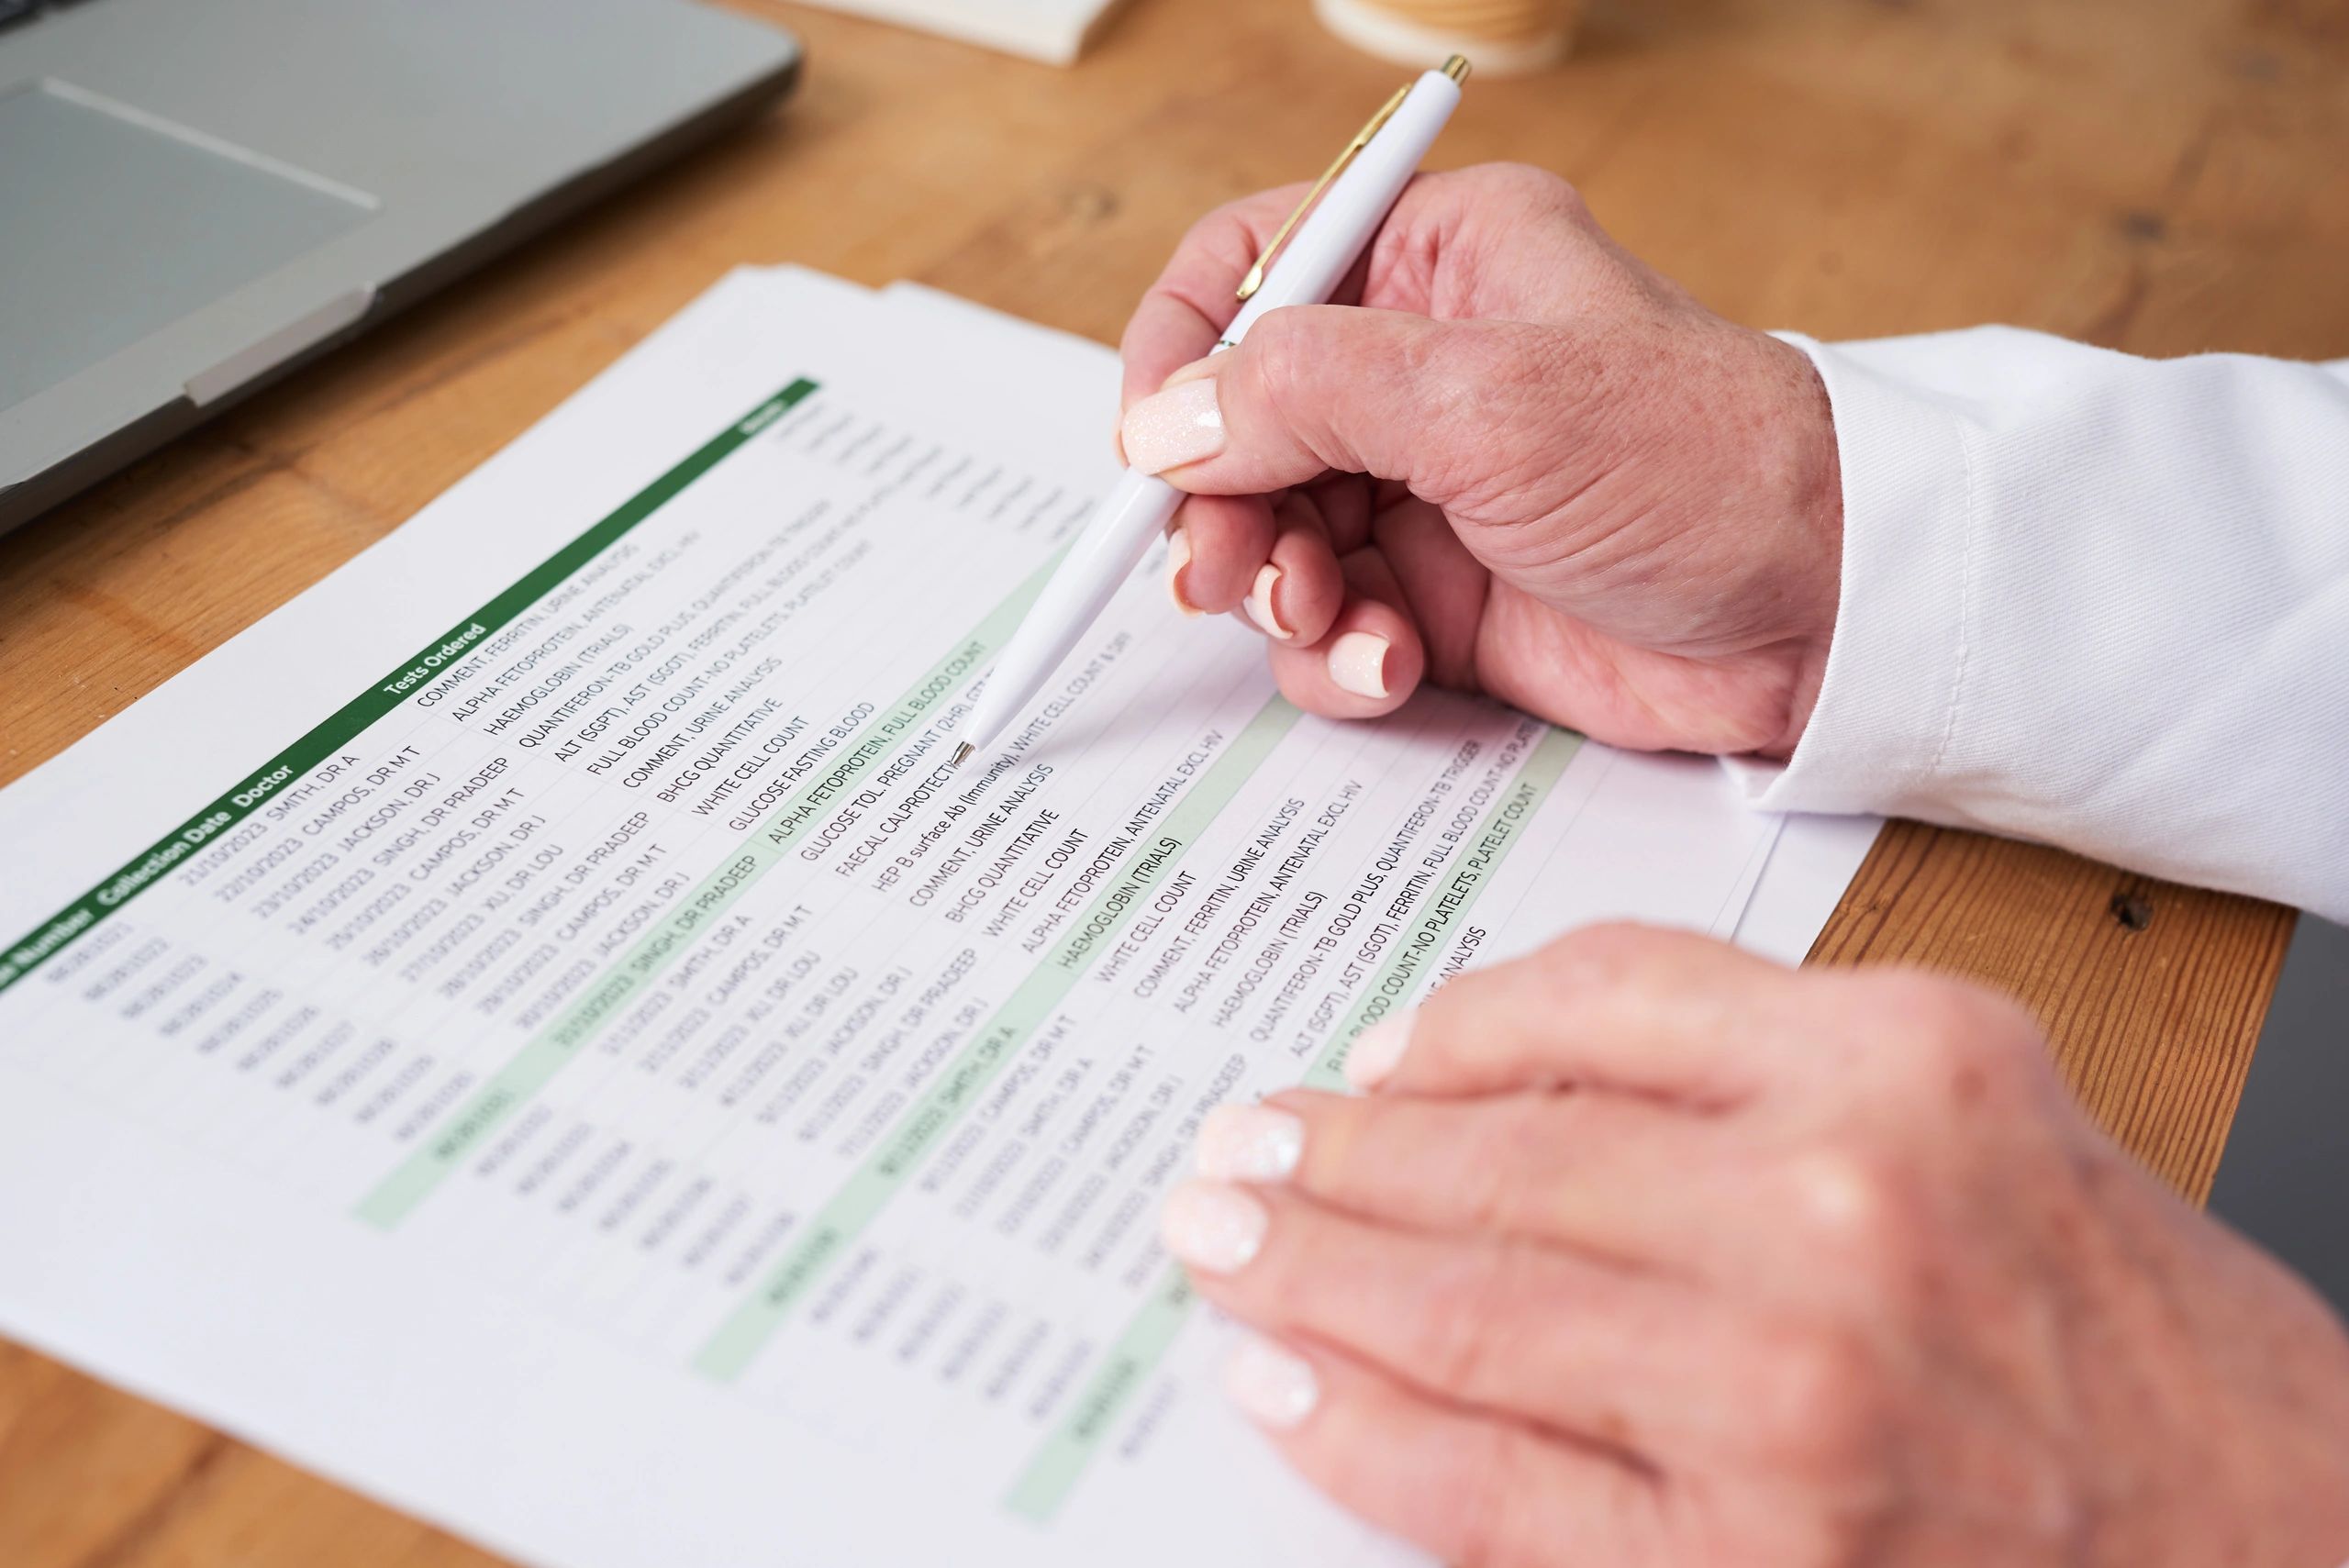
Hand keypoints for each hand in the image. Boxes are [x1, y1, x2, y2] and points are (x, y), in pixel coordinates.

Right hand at [1117, 163, 1842, 757]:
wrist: (1822, 616)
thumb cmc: (1701, 466)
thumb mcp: (1488, 399)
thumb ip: (1306, 392)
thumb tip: (1165, 422)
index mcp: (1437, 259)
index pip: (1249, 266)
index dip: (1180, 351)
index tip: (1151, 443)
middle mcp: (1417, 368)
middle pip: (1236, 425)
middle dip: (1219, 507)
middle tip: (1227, 573)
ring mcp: (1423, 488)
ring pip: (1267, 537)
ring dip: (1278, 593)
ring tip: (1334, 619)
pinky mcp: (1439, 595)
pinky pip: (1327, 627)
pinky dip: (1338, 657)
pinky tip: (1394, 665)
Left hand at [1160, 925, 2348, 1566]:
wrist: (2278, 1534)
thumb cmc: (2120, 1318)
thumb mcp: (1969, 1097)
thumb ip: (1738, 1048)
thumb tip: (1478, 1058)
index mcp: (1897, 1062)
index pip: (1590, 997)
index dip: (1440, 1029)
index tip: (1364, 1061)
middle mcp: (1839, 1209)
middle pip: (1497, 1156)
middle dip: (1331, 1154)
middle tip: (1239, 1149)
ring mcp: (1785, 1397)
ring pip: (1469, 1308)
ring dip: (1311, 1274)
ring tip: (1226, 1242)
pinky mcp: (1749, 1561)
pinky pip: (1494, 1487)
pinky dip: (1367, 1434)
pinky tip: (1293, 1387)